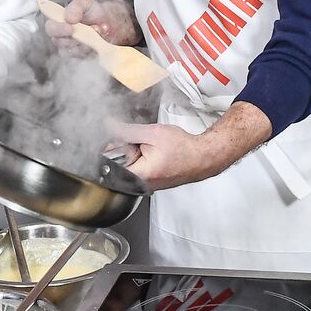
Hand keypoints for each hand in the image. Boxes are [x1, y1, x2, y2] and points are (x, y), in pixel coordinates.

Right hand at [44, 0, 140, 57]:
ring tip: (99, 31)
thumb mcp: (85, 3)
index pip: (50, 28)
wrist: (109, 23)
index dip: (58, 29)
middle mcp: (61, 37)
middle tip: (90, 31)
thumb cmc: (93, 12)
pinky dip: (93, 49)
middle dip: (75, 37)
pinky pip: (83, 57)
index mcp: (58, 22)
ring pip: (74, 51)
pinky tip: (99, 41)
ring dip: (88, 42)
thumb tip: (68, 17)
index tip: (71, 27)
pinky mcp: (80, 58)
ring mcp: (70, 49)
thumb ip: (76, 6)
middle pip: (60, 42)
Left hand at [105, 102, 271, 190]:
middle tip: (137, 143)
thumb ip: (126, 131)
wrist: (203, 156)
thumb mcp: (152, 133)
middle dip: (121, 151)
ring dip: (130, 154)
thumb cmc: (183, 148)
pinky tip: (149, 152)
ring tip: (146, 148)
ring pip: (126, 167)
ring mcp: (145, 185)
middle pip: (116, 167)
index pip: (109, 167)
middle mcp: (141, 185)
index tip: (116, 141)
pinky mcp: (150, 182)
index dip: (109, 151)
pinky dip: (138, 157)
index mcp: (140, 176)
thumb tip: (107, 125)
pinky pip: (135, 168)